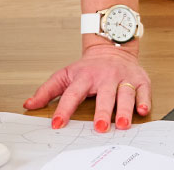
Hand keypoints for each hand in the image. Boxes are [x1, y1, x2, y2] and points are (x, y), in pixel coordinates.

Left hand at [24, 43, 153, 131]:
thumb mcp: (65, 75)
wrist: (111, 47)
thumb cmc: (88, 67)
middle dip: (102, 111)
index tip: (57, 124)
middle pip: (103, 95)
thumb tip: (29, 105)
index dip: (64, 110)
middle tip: (100, 127)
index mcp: (84, 76)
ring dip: (124, 109)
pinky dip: (144, 100)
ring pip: (124, 94)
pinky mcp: (139, 79)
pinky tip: (142, 110)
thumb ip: (47, 91)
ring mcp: (123, 77)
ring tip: (122, 124)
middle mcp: (104, 77)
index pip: (72, 94)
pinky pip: (143, 90)